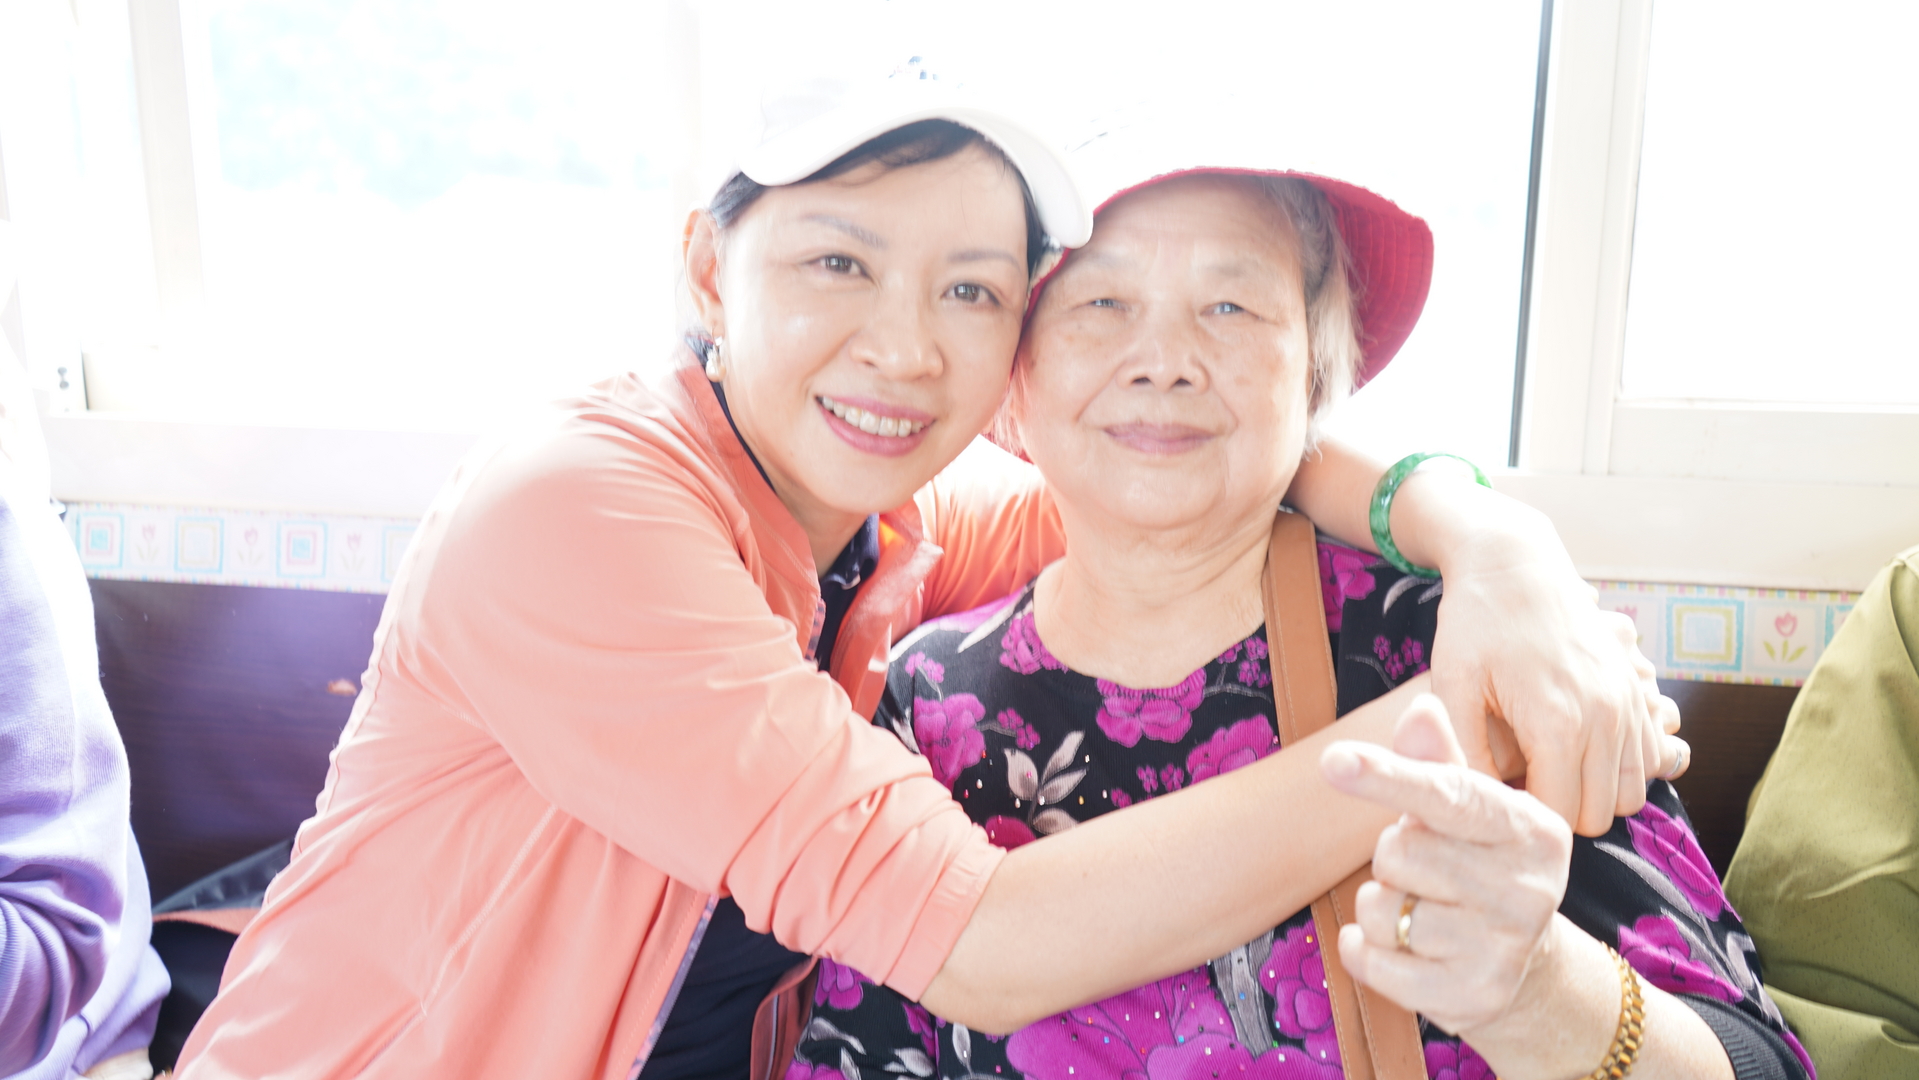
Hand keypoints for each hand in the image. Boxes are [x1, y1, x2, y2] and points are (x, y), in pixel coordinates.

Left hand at [1322, 696, 1732, 1079]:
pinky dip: (1365, 950)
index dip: (1386, 775)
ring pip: (1381, 909)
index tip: (1334, 761)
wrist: (1530, 968)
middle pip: (1399, 851)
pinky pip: (1373, 961)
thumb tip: (1422, 708)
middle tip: (1428, 869)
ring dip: (1381, 906)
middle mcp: (1527, 888)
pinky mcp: (1471, 996)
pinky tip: (1401, 949)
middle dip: (1393, 857)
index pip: (1447, 795)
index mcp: (1531, 828)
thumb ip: (1438, 762)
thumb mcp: (1472, 811)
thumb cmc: (1483, 865)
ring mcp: (1503, 948)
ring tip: (1423, 910)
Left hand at [1419, 488, 1686, 834]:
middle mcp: (1607, 719)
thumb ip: (1464, 754)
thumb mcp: (1452, 687)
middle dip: (1556, 813)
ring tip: (1542, 771)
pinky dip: (1616, 770)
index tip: (1491, 800)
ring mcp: (1630, 705)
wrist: (1516, 564)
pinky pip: (1648, 760)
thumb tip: (1474, 811)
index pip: (1556, 818)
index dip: (1519, 820)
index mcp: (1558, 723)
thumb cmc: (1475, 624)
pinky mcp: (1638, 694)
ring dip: (1589, 795)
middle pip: (1597, 815)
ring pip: (1628, 795)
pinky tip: (1572, 752)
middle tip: (1514, 786)